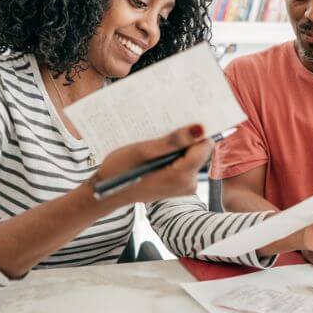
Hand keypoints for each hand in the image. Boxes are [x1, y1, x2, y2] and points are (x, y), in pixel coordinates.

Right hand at [92, 124, 211, 208]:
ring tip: (158, 142)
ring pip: (191, 155)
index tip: (183, 120)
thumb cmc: (120, 171)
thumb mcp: (143, 151)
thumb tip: (199, 129)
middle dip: (185, 139)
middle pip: (199, 151)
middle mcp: (188, 184)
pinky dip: (173, 154)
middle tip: (165, 131)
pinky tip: (157, 151)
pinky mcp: (179, 184)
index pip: (204, 146)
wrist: (108, 192)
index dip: (195, 132)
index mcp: (181, 176)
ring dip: (177, 146)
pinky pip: (184, 162)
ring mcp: (184, 186)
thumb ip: (173, 141)